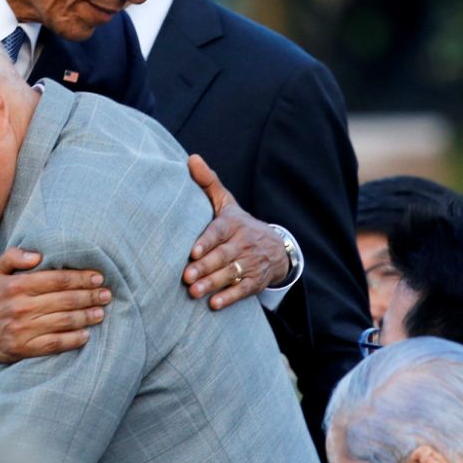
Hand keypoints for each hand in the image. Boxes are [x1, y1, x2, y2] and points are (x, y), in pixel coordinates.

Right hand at [0, 247, 110, 362]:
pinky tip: (85, 335)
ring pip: (63, 321)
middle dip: (90, 296)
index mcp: (18, 285)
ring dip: (86, 317)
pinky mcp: (23, 348)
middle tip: (106, 294)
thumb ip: (15, 256)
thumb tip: (39, 254)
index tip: (98, 277)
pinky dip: (73, 340)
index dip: (81, 277)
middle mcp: (22, 306)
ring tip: (100, 312)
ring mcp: (23, 329)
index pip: (57, 279)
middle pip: (65, 300)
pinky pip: (54, 344)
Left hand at [182, 154, 287, 309]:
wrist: (276, 247)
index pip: (219, 232)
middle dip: (205, 267)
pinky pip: (243, 290)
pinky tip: (214, 304)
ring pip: (231, 274)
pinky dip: (229, 298)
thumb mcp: (227, 203)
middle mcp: (243, 243)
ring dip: (212, 284)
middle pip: (223, 256)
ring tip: (194, 292)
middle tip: (186, 277)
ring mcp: (250, 263)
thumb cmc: (238, 224)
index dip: (207, 242)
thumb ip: (208, 182)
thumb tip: (191, 158)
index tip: (192, 252)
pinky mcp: (255, 281)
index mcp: (233, 224)